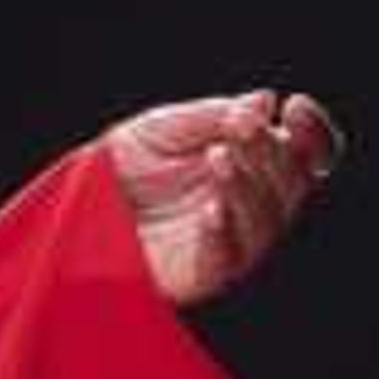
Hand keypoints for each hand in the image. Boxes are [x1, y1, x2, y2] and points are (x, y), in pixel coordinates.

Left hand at [103, 86, 343, 311]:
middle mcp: (247, 209)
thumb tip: (263, 101)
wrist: (67, 208)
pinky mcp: (196, 277)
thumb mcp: (164, 128)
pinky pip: (225, 261)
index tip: (293, 106)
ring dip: (250, 186)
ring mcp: (225, 245)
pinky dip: (223, 231)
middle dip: (272, 153)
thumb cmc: (120, 168)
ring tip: (218, 155)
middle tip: (240, 128)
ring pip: (266, 223)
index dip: (311, 134)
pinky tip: (211, 206)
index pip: (306, 157)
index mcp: (252, 169)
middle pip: (291, 188)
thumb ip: (213, 116)